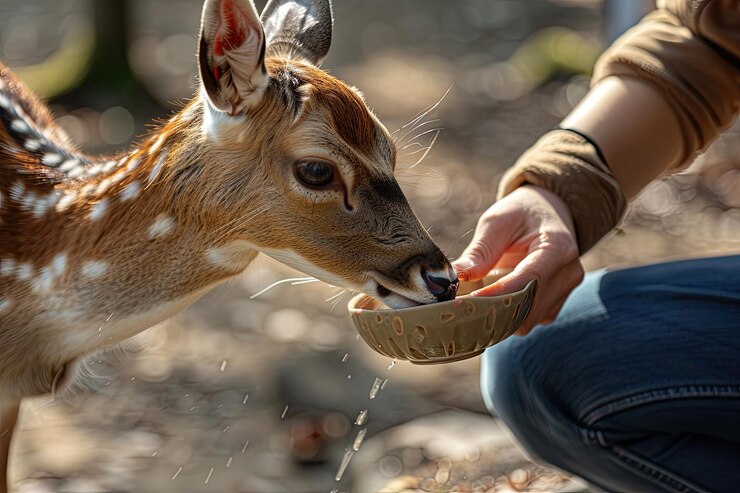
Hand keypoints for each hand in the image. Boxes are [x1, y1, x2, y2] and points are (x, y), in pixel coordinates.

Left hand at [452, 185, 583, 334]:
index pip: (527, 280)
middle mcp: (568, 273)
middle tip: (462, 304)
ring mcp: (565, 291)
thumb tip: (458, 276)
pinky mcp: (556, 304)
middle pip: (528, 307)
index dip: (496, 295)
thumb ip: (480, 251)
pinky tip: (495, 299)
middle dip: (493, 309)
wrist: (546, 213)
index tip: (467, 300)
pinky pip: (529, 321)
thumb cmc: (520, 214)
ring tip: (479, 296)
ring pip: (527, 321)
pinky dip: (508, 316)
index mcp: (557, 247)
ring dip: (500, 314)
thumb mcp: (497, 222)